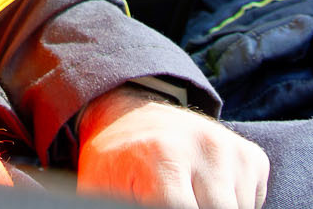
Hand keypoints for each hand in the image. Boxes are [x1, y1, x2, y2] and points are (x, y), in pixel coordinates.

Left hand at [76, 87, 267, 208]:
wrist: (132, 113)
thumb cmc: (113, 163)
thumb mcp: (98, 187)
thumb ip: (111, 202)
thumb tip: (60, 202)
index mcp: (161, 160)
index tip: (158, 206)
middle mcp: (203, 149)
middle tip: (170, 200)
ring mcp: (231, 151)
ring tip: (180, 197)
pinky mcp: (251, 156)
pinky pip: (251, 203)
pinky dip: (233, 207)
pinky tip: (202, 194)